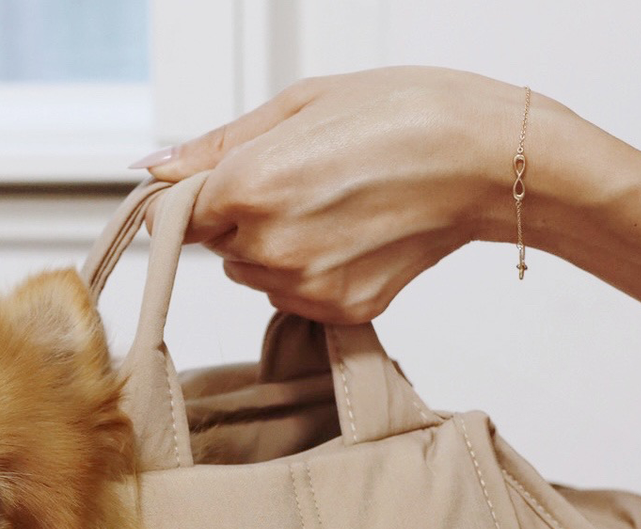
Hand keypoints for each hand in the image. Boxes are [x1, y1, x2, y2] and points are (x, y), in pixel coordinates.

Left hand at [137, 68, 530, 323]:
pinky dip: (311, 272)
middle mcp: (269, 246)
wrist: (487, 160)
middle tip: (306, 179)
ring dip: (274, 246)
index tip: (232, 178)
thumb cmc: (404, 113)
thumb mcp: (302, 103)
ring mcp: (304, 287)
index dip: (203, 195)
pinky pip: (293, 297)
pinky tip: (353, 235)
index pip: (177, 217)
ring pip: (253, 274)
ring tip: (335, 204)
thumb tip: (153, 168)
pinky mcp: (337, 312)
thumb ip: (217, 144)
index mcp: (249, 186)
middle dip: (242, 217)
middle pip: (217, 246)